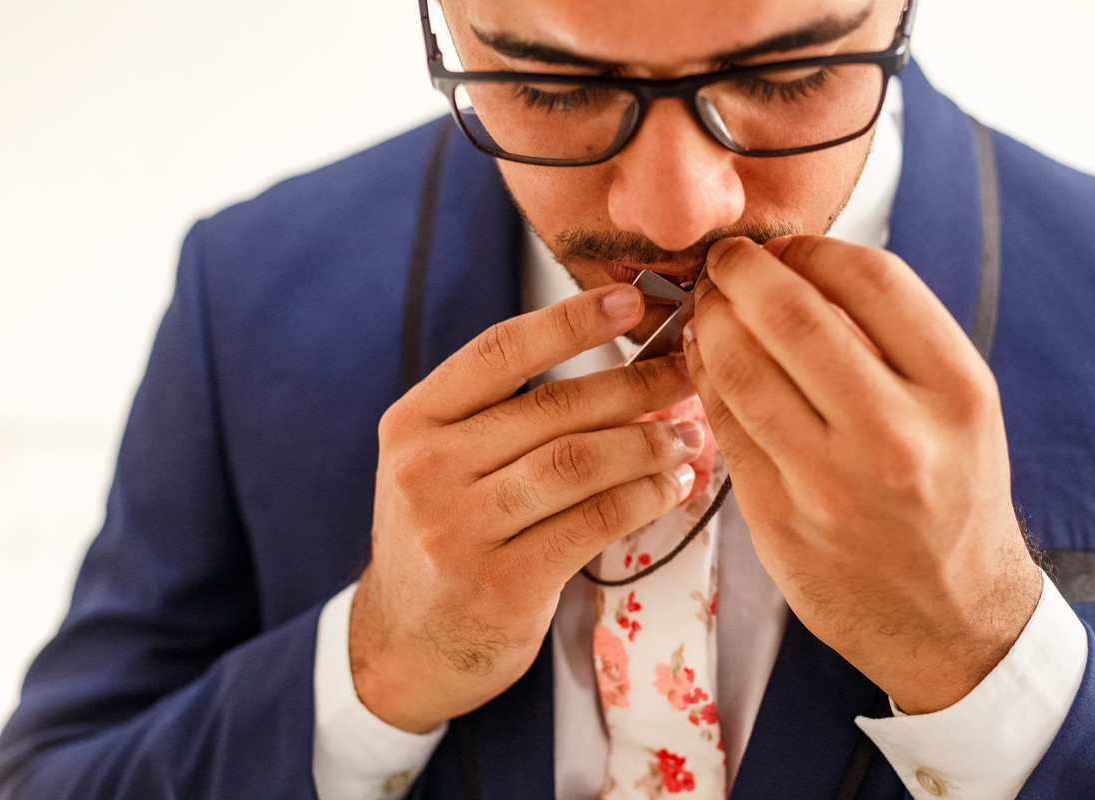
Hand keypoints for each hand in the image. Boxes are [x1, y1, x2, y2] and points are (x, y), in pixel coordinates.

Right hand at [351, 284, 703, 732]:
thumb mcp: (440, 463)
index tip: (633, 298)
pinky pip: (594, 522)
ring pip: (579, 462)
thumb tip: (620, 363)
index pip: (500, 351)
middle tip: (690, 370)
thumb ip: (502, 415)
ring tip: (690, 436)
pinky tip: (674, 486)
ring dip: (649, 443)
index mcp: (414, 422)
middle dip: (637, 384)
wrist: (404, 645)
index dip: (571, 320)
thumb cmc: (443, 537)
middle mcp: (428, 469)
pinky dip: (645, 497)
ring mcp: (460, 528)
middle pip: (555, 408)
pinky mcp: (503, 582)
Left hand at [684, 235, 1041, 713]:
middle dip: (743, 273)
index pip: (869, 279)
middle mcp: (895, 434)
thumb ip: (894, 337)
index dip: (813, 248)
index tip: (788, 246)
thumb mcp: (957, 409)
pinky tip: (703, 361)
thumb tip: (800, 267)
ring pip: (739, 366)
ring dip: (710, 322)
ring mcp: (829, 481)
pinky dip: (704, 378)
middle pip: (790, 314)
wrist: (950, 616)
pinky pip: (723, 422)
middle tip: (727, 262)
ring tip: (708, 307)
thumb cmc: (952, 496)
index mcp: (954, 391)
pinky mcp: (778, 516)